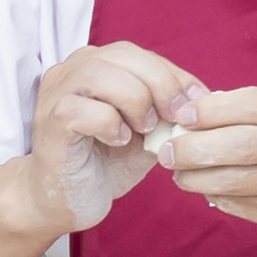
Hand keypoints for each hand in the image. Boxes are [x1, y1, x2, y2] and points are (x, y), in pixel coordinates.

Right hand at [16, 40, 199, 234]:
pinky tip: (118, 141)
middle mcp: (72, 71)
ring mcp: (56, 94)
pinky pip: (81, 110)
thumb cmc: (105, 163)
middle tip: (174, 117)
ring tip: (145, 129)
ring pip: (99, 74)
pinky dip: (109, 124)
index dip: (174, 75)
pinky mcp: (50, 123)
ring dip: (135, 101)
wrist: (66, 201)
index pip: (141, 55)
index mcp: (97, 65)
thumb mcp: (147, 131)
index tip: (197, 102)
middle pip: (123, 54)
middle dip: (160, 84)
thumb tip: (207, 98)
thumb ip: (168, 111)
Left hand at [162, 83, 256, 244]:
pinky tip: (211, 188)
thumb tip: (201, 114)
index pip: (244, 105)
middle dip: (188, 148)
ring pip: (230, 181)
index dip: (204, 112)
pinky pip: (242, 206)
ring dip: (194, 177)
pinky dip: (219, 196)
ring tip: (180, 172)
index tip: (183, 116)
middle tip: (167, 150)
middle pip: (231, 146)